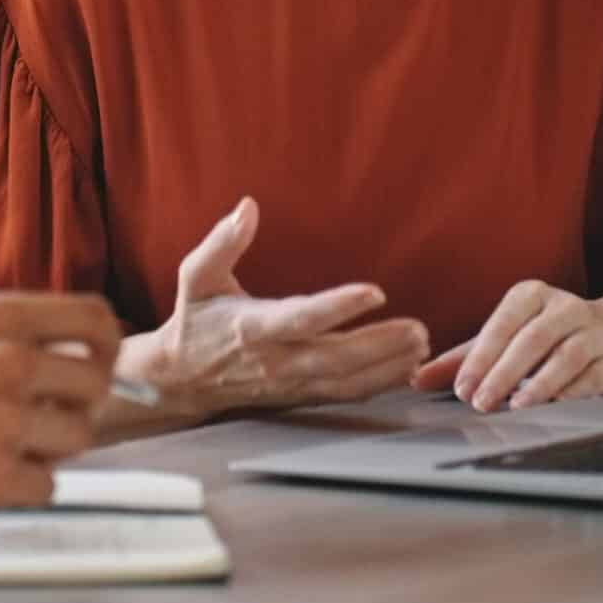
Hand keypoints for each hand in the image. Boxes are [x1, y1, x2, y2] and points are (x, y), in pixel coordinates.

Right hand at [0, 290, 119, 521]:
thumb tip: (56, 357)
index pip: (95, 320)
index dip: (106, 347)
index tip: (98, 366)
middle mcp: (10, 362)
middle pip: (95, 385)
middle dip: (79, 406)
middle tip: (49, 417)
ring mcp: (4, 420)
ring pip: (77, 438)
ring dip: (48, 447)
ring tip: (0, 446)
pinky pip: (46, 485)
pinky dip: (21, 486)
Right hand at [128, 197, 428, 422]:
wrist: (182, 377)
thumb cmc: (195, 318)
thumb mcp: (197, 275)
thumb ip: (222, 242)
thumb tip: (247, 206)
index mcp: (252, 327)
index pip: (302, 319)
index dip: (338, 307)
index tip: (374, 292)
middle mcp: (275, 360)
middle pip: (335, 357)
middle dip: (380, 345)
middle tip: (418, 329)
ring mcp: (290, 383)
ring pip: (345, 380)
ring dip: (386, 365)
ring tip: (420, 345)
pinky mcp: (300, 395)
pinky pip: (343, 394)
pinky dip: (377, 384)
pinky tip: (404, 368)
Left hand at [411, 280, 602, 411]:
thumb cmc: (552, 335)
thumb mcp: (508, 337)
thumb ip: (464, 358)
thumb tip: (416, 378)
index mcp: (530, 295)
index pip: (502, 324)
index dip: (480, 356)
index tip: (461, 388)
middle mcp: (563, 307)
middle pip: (532, 339)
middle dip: (503, 372)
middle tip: (480, 402)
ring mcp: (594, 331)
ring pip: (566, 354)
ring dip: (539, 382)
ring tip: (516, 405)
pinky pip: (594, 374)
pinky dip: (574, 390)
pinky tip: (556, 404)